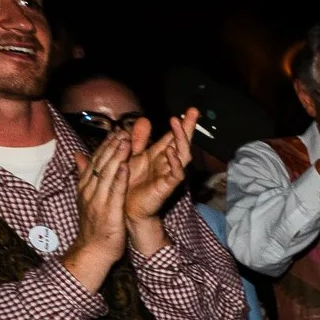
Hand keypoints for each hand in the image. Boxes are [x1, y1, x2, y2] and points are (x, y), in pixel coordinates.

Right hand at [64, 121, 135, 290]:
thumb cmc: (94, 226)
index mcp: (85, 186)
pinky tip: (125, 166)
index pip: (95, 161)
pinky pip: (114, 192)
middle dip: (112, 146)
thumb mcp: (87, 198)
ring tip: (126, 141)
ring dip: (117, 156)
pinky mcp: (108, 211)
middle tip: (123, 130)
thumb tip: (78, 156)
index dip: (106, 145)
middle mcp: (89, 190)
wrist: (92, 251)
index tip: (116, 131)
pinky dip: (119, 178)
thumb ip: (84, 176)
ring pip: (107, 174)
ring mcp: (98, 200)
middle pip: (101, 163)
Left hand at [123, 108, 196, 245]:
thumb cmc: (128, 184)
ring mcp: (168, 174)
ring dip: (181, 140)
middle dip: (187, 127)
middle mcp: (166, 163)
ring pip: (182, 155)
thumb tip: (143, 120)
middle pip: (182, 142)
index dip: (181, 124)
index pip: (172, 136)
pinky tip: (172, 152)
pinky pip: (176, 174)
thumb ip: (137, 140)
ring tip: (179, 124)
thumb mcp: (131, 156)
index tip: (188, 110)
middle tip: (193, 111)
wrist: (126, 209)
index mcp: (158, 155)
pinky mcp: (167, 187)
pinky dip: (175, 163)